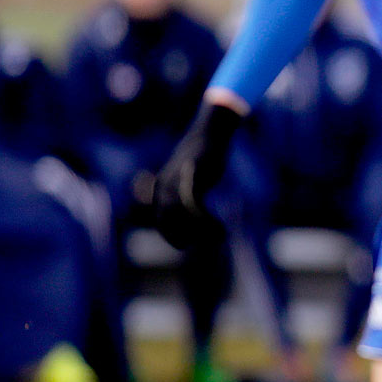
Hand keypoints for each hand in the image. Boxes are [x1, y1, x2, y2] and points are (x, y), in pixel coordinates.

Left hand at [152, 100, 243, 247]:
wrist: (208, 136)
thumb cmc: (199, 159)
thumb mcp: (185, 177)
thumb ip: (179, 194)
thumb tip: (182, 212)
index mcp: (160, 189)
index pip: (161, 221)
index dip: (171, 236)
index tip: (185, 245)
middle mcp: (165, 187)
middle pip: (170, 222)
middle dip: (186, 236)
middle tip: (206, 241)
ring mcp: (177, 182)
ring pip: (184, 217)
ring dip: (202, 231)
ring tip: (219, 236)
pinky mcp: (191, 178)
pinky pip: (196, 208)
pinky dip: (208, 222)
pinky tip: (221, 227)